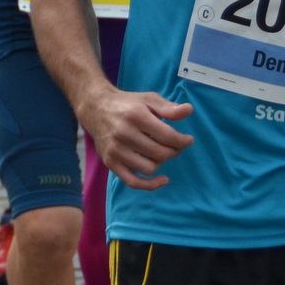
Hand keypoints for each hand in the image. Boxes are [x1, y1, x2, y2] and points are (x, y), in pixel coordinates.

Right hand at [78, 87, 193, 190]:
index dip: (183, 141)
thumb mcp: (149, 100)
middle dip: (174, 151)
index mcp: (136, 116)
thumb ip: (169, 107)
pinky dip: (150, 185)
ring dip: (161, 162)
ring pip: (149, 168)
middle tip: (175, 145)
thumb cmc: (127, 104)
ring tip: (160, 152)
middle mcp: (124, 133)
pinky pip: (133, 182)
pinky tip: (163, 179)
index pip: (168, 136)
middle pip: (161, 153)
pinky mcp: (110, 162)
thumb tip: (189, 110)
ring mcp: (115, 150)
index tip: (187, 139)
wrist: (95, 107)